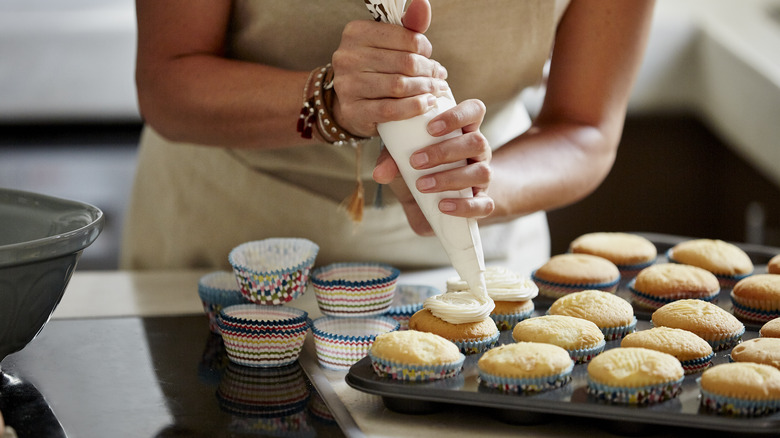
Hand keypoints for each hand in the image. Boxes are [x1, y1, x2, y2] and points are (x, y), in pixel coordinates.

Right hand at [330, 0, 448, 137]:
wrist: (353, 101)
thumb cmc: (376, 67)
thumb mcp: (390, 42)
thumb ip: (409, 25)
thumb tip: (423, 3)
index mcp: (356, 32)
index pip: (406, 37)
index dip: (425, 49)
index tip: (430, 58)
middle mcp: (347, 57)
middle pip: (405, 63)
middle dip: (429, 71)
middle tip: (440, 78)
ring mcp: (348, 85)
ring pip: (399, 86)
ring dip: (425, 89)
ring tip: (436, 90)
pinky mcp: (353, 110)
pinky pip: (390, 110)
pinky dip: (414, 107)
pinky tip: (427, 104)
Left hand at [373, 98, 493, 234]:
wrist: (430, 204)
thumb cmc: (418, 171)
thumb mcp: (402, 161)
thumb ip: (391, 161)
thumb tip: (379, 173)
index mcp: (462, 131)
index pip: (474, 110)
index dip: (457, 116)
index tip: (430, 128)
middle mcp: (478, 151)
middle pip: (477, 141)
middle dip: (444, 151)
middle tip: (415, 161)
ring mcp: (483, 176)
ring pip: (482, 172)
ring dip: (450, 178)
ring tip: (422, 185)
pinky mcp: (483, 201)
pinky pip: (484, 204)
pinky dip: (464, 206)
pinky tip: (443, 205)